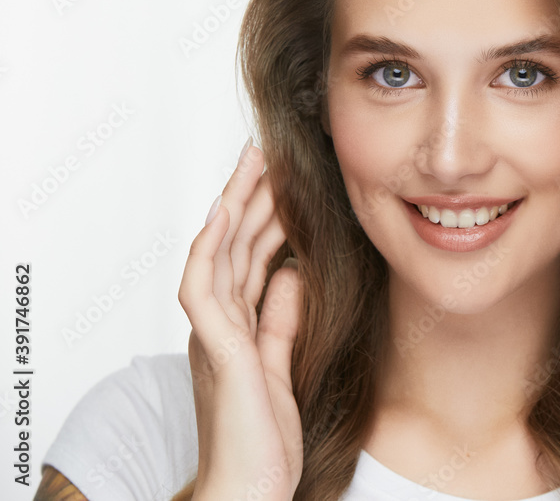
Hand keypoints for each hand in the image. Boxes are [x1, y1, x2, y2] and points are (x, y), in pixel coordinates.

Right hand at [177, 141, 303, 499]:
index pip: (248, 260)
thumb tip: (292, 273)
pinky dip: (212, 246)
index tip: (281, 182)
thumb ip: (281, 320)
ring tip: (252, 163)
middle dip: (249, 198)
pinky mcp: (218, 348)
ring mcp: (213, 334)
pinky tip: (224, 212)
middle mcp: (218, 325)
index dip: (263, 219)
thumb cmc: (262, 441)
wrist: (247, 492)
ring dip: (234, 206)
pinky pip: (205, 286)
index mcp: (236, 329)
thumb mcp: (282, 366)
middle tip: (266, 154)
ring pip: (218, 254)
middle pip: (232, 247)